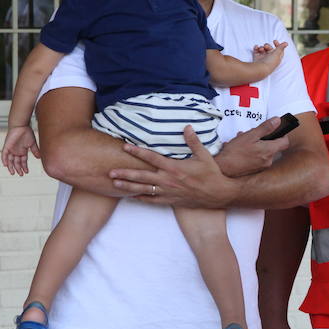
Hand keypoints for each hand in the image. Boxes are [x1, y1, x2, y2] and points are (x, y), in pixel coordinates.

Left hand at [1, 125, 41, 175]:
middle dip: (18, 169)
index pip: (23, 161)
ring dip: (11, 167)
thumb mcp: (32, 143)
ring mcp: (11, 149)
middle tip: (20, 174)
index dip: (24, 167)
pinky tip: (5, 165)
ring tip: (13, 173)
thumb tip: (39, 158)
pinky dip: (4, 160)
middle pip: (16, 162)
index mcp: (22, 151)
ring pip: (10, 160)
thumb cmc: (27, 132)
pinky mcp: (6, 146)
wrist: (21, 125)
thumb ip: (35, 151)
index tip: (27, 172)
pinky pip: (4, 155)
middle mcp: (16, 151)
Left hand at [108, 125, 242, 208]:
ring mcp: (168, 192)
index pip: (152, 158)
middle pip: (142, 176)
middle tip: (110, 172)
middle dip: (125, 173)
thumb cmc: (212, 174)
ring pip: (143, 189)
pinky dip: (140, 198)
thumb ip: (193, 141)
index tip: (125, 146)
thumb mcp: (204, 156)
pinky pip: (152, 200)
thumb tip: (187, 127)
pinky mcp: (170, 200)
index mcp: (174, 167)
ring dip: (128, 186)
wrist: (218, 194)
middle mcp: (168, 180)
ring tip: (114, 184)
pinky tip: (130, 196)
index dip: (137, 151)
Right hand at [215, 117, 289, 176]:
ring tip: (242, 141)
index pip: (285, 142)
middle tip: (252, 134)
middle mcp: (268, 161)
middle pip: (273, 146)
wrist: (223, 168)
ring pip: (263, 152)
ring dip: (255, 145)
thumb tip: (277, 121)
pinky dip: (252, 152)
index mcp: (269, 151)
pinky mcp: (255, 170)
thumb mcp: (250, 135)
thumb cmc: (235, 152)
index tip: (275, 130)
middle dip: (263, 139)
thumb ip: (265, 128)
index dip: (282, 135)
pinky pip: (257, 158)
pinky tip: (241, 149)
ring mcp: (262, 167)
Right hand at [252, 40, 286, 71]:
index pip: (279, 50)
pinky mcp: (257, 58)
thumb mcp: (277, 54)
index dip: (278, 45)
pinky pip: (256, 51)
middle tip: (265, 46)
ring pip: (263, 49)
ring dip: (262, 47)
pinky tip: (256, 47)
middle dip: (268, 46)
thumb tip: (286, 43)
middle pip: (270, 49)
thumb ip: (281, 47)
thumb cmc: (270, 62)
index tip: (274, 41)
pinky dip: (256, 48)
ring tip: (260, 49)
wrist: (260, 69)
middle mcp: (270, 58)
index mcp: (276, 58)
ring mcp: (263, 58)